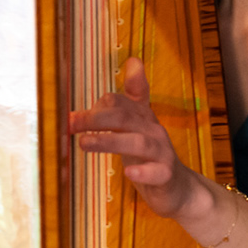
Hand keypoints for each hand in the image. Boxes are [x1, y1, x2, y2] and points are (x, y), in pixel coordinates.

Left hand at [69, 58, 196, 219]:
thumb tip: (134, 60)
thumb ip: (129, 98)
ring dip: (110, 141)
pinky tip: (129, 173)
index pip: (119, 102)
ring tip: (85, 143)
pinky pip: (157, 172)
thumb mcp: (137, 124)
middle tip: (70, 124)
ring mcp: (162, 152)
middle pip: (124, 117)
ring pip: (138, 142)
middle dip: (96, 119)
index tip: (69, 116)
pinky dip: (143, 172)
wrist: (178, 187)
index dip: (95, 106)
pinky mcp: (166, 175)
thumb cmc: (150, 155)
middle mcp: (153, 130)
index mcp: (142, 117)